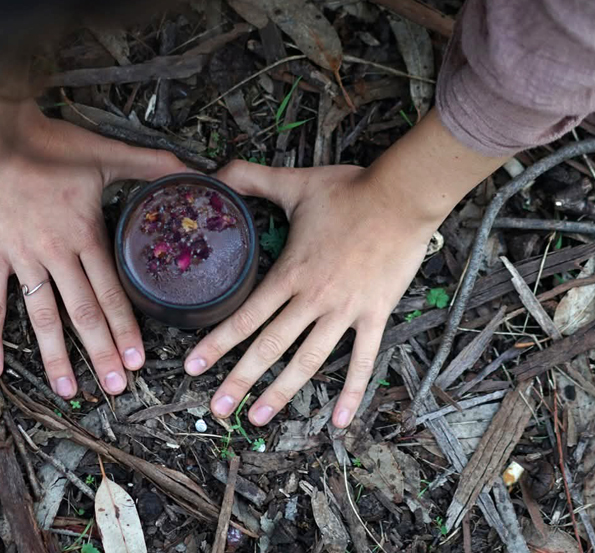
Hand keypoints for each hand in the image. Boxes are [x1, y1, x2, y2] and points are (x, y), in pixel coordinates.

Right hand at [0, 90, 184, 395]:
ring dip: (55, 356)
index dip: (124, 327)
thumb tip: (196, 171)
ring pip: (41, 315)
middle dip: (101, 352)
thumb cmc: (53, 144)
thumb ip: (152, 166)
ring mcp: (22, 257)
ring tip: (68, 390)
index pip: (110, 291)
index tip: (137, 360)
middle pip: (81, 312)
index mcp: (85, 234)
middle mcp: (55, 253)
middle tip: (116, 387)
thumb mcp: (108, 154)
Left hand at [185, 162, 435, 428]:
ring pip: (309, 361)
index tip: (192, 366)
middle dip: (240, 381)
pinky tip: (337, 422)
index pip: (246, 316)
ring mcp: (346, 311)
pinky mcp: (375, 316)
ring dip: (282, 393)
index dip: (217, 343)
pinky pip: (363, 361)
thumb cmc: (349, 190)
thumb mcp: (294, 182)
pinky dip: (352, 393)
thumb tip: (212, 172)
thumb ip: (249, 178)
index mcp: (290, 272)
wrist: (402, 197)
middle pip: (270, 347)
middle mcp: (314, 299)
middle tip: (216, 409)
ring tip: (258, 419)